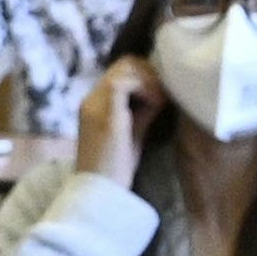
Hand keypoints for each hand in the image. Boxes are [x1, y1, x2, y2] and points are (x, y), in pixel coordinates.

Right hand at [78, 56, 161, 187]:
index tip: (162, 93)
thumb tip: (159, 95)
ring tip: (160, 101)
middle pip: (124, 63)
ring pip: (126, 67)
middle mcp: (90, 100)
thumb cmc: (115, 170)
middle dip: (150, 72)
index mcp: (94, 105)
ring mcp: (95, 104)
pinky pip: (125, 82)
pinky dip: (146, 89)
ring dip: (150, 79)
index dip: (146, 75)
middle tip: (165, 93)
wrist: (98, 192)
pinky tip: (156, 105)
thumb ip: (141, 113)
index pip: (121, 71)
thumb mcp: (132, 135)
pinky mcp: (104, 113)